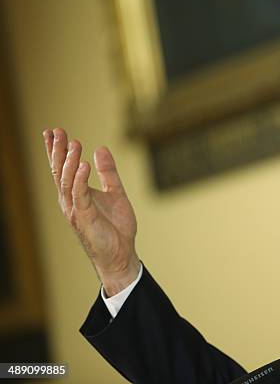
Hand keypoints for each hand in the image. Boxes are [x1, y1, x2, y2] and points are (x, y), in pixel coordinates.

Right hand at [43, 128, 139, 295]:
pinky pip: (80, 195)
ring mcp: (76, 209)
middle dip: (57, 151)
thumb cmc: (116, 227)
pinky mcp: (85, 217)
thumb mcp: (115, 192)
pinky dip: (80, 179)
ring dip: (69, 161)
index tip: (53, 130)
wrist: (121, 253)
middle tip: (56, 130)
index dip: (57, 150)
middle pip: (59, 171)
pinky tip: (83, 164)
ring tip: (74, 143)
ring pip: (66, 181)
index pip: (63, 168)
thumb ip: (108, 172)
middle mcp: (71, 201)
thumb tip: (101, 148)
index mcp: (76, 194)